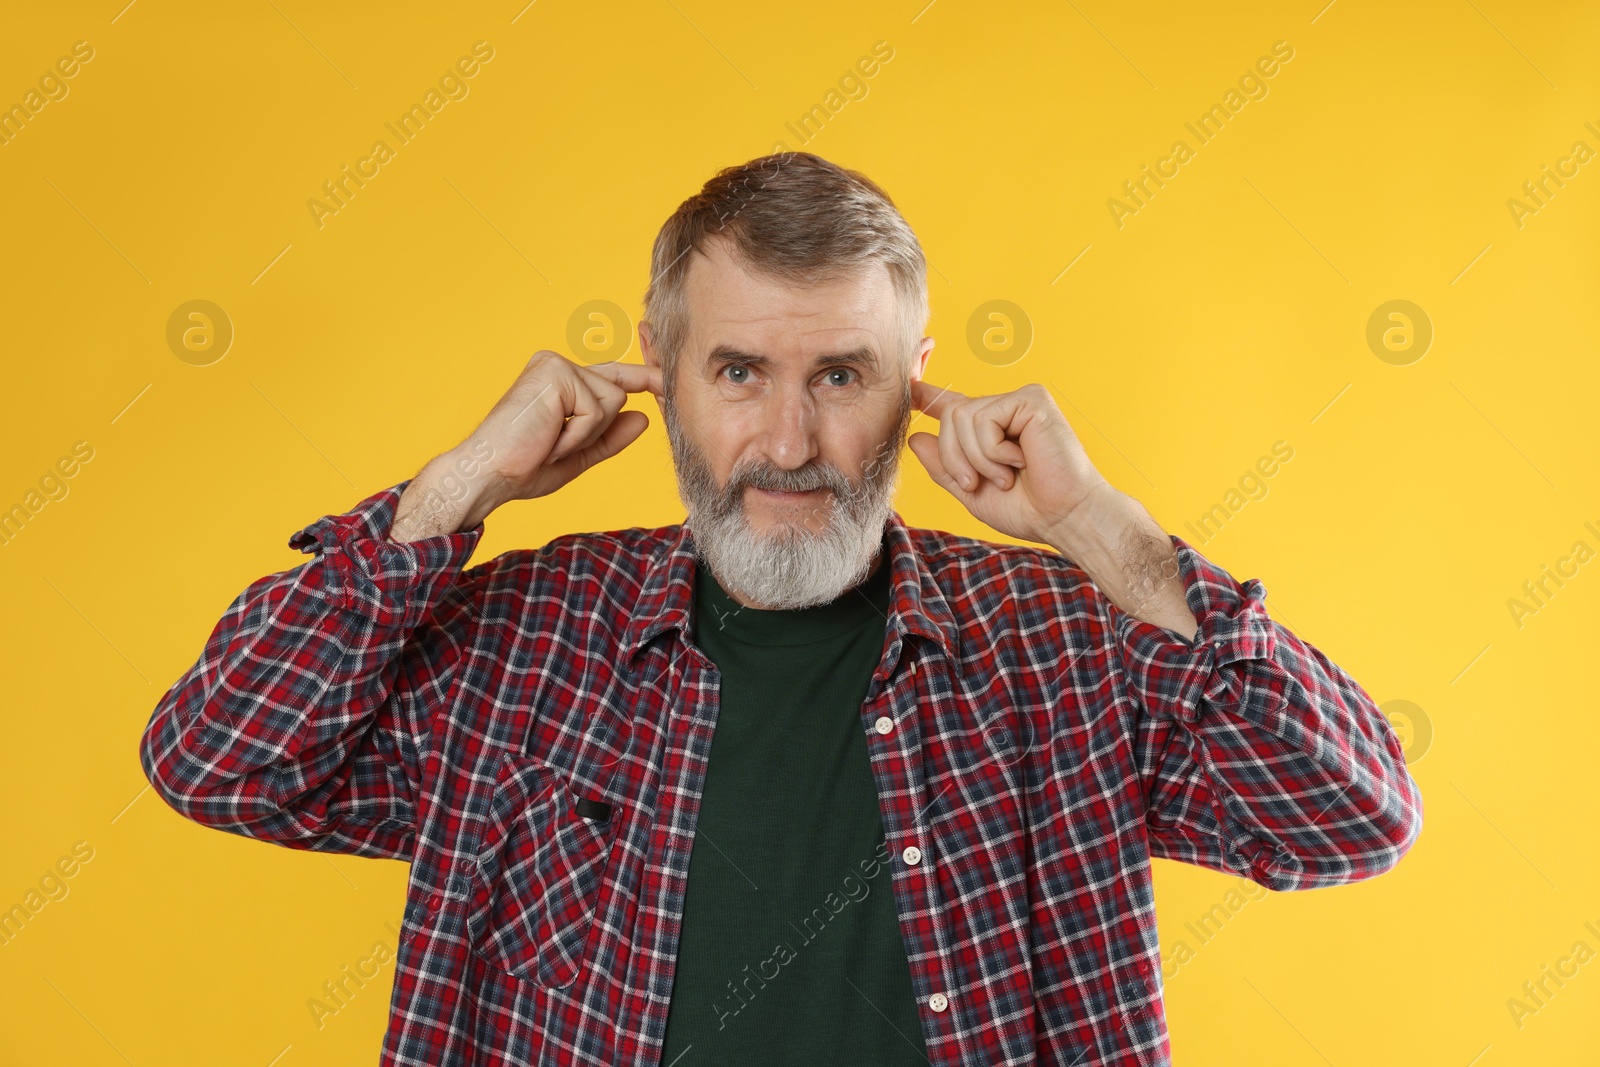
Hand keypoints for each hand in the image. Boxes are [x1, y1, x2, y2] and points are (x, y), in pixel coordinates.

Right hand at [391, 350, 661, 540]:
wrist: (489, 475)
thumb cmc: (522, 468)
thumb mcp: (577, 455)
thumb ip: (609, 437)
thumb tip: (644, 418)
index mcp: (559, 380)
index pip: (611, 376)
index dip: (643, 379)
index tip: (668, 383)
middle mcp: (557, 365)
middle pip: (617, 393)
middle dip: (597, 430)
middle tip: (553, 446)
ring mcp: (555, 365)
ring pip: (612, 401)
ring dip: (587, 434)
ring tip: (549, 442)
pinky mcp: (556, 373)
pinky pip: (597, 409)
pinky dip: (578, 434)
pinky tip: (548, 440)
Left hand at [906, 380, 1111, 547]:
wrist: (1065, 518)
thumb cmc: (1027, 509)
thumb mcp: (972, 492)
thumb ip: (943, 467)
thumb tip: (915, 438)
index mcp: (989, 429)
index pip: (950, 404)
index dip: (926, 393)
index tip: (907, 385)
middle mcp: (1003, 409)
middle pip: (949, 416)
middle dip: (953, 457)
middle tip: (978, 483)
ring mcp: (1018, 401)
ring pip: (961, 417)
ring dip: (976, 459)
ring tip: (1007, 476)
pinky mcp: (1031, 399)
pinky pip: (983, 419)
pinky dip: (993, 451)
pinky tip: (1021, 460)